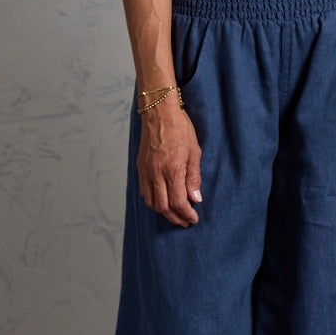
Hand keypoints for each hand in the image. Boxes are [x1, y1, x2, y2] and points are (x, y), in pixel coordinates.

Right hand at [137, 102, 202, 226]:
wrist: (159, 112)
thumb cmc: (180, 128)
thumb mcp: (194, 152)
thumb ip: (194, 177)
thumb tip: (195, 198)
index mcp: (172, 170)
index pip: (178, 202)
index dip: (186, 214)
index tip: (193, 219)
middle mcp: (156, 173)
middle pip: (163, 207)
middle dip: (175, 218)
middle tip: (185, 221)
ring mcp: (146, 171)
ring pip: (151, 202)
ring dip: (163, 212)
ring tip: (175, 214)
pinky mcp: (140, 167)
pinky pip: (144, 191)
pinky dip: (153, 201)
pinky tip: (162, 201)